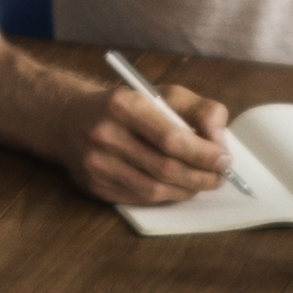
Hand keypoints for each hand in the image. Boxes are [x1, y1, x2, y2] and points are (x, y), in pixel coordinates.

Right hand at [73, 71, 234, 206]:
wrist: (68, 118)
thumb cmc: (125, 106)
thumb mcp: (162, 94)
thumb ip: (198, 110)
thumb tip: (219, 141)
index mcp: (124, 104)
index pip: (171, 138)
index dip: (203, 154)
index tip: (224, 159)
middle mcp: (105, 134)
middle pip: (165, 167)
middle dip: (201, 176)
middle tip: (219, 176)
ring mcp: (96, 164)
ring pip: (153, 189)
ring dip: (187, 190)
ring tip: (202, 183)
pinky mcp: (94, 186)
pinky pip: (139, 198)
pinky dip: (166, 196)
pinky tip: (178, 187)